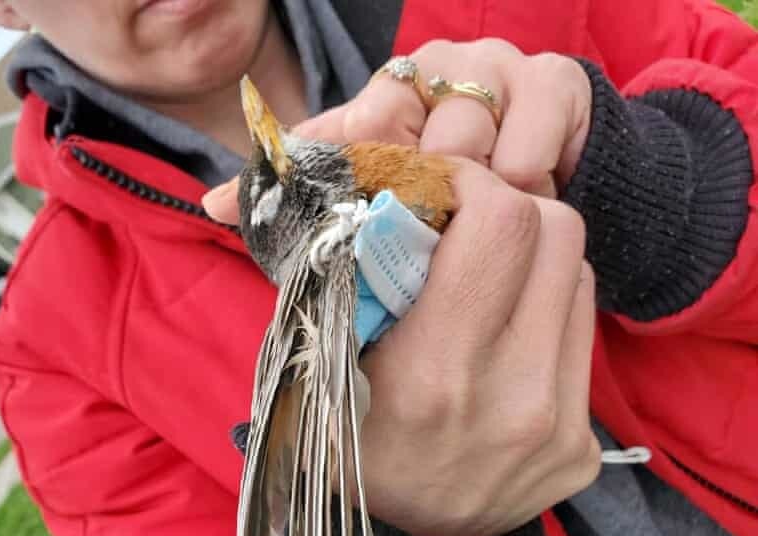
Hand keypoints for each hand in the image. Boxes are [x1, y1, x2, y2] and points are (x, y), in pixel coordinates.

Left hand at [202, 38, 591, 220]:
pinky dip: (527, 164)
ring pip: (464, 130)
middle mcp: (431, 71)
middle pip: (401, 130)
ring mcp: (491, 69)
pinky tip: (526, 189)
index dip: (346, 180)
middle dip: (413, 195)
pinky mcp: (553, 81)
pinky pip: (535, 119)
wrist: (537, 165)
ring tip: (478, 220)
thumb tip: (213, 205)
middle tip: (425, 236)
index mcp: (382, 98)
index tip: (346, 228)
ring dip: (471, 185)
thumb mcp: (373, 190)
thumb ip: (306, 195)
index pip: (347, 132)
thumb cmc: (447, 187)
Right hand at [359, 159, 599, 535]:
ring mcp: (559, 427)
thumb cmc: (342, 445)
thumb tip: (388, 196)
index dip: (473, 181)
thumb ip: (353, 278)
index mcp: (434, 375)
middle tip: (468, 220)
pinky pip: (582, 332)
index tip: (441, 185)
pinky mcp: (583, 446)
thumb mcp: (319, 365)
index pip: (501, 225)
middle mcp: (512, 399)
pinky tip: (506, 332)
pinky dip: (546, 310)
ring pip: (579, 274)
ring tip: (486, 277)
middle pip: (559, 233)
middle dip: (511, 206)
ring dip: (532, 256)